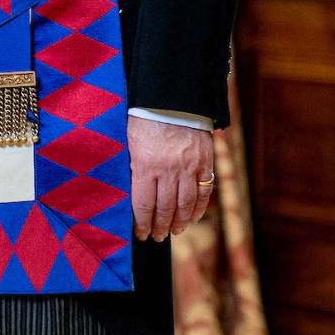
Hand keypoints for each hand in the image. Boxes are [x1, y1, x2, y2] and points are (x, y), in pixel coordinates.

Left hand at [128, 114, 214, 240]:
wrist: (174, 98)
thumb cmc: (145, 118)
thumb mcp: (130, 141)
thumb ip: (132, 167)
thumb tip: (129, 193)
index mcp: (145, 166)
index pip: (143, 206)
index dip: (142, 225)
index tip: (141, 235)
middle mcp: (168, 170)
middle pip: (165, 209)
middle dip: (160, 227)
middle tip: (157, 237)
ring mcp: (189, 168)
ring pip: (186, 204)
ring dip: (180, 222)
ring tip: (175, 232)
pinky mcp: (204, 162)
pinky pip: (204, 192)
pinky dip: (199, 208)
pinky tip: (193, 218)